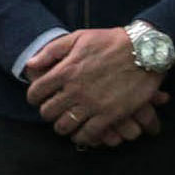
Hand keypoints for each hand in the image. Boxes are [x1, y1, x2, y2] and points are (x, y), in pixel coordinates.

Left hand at [25, 29, 169, 147]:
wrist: (144, 50)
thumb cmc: (110, 41)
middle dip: (47, 113)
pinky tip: (82, 133)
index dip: (34, 97)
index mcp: (65, 71)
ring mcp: (93, 104)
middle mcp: (75, 90)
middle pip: (48, 112)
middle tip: (53, 111)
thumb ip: (51, 51)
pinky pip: (89, 134)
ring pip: (65, 126)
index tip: (38, 99)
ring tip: (66, 124)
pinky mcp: (111, 115)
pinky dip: (83, 137)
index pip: (36, 92)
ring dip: (62, 127)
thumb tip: (30, 64)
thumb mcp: (78, 38)